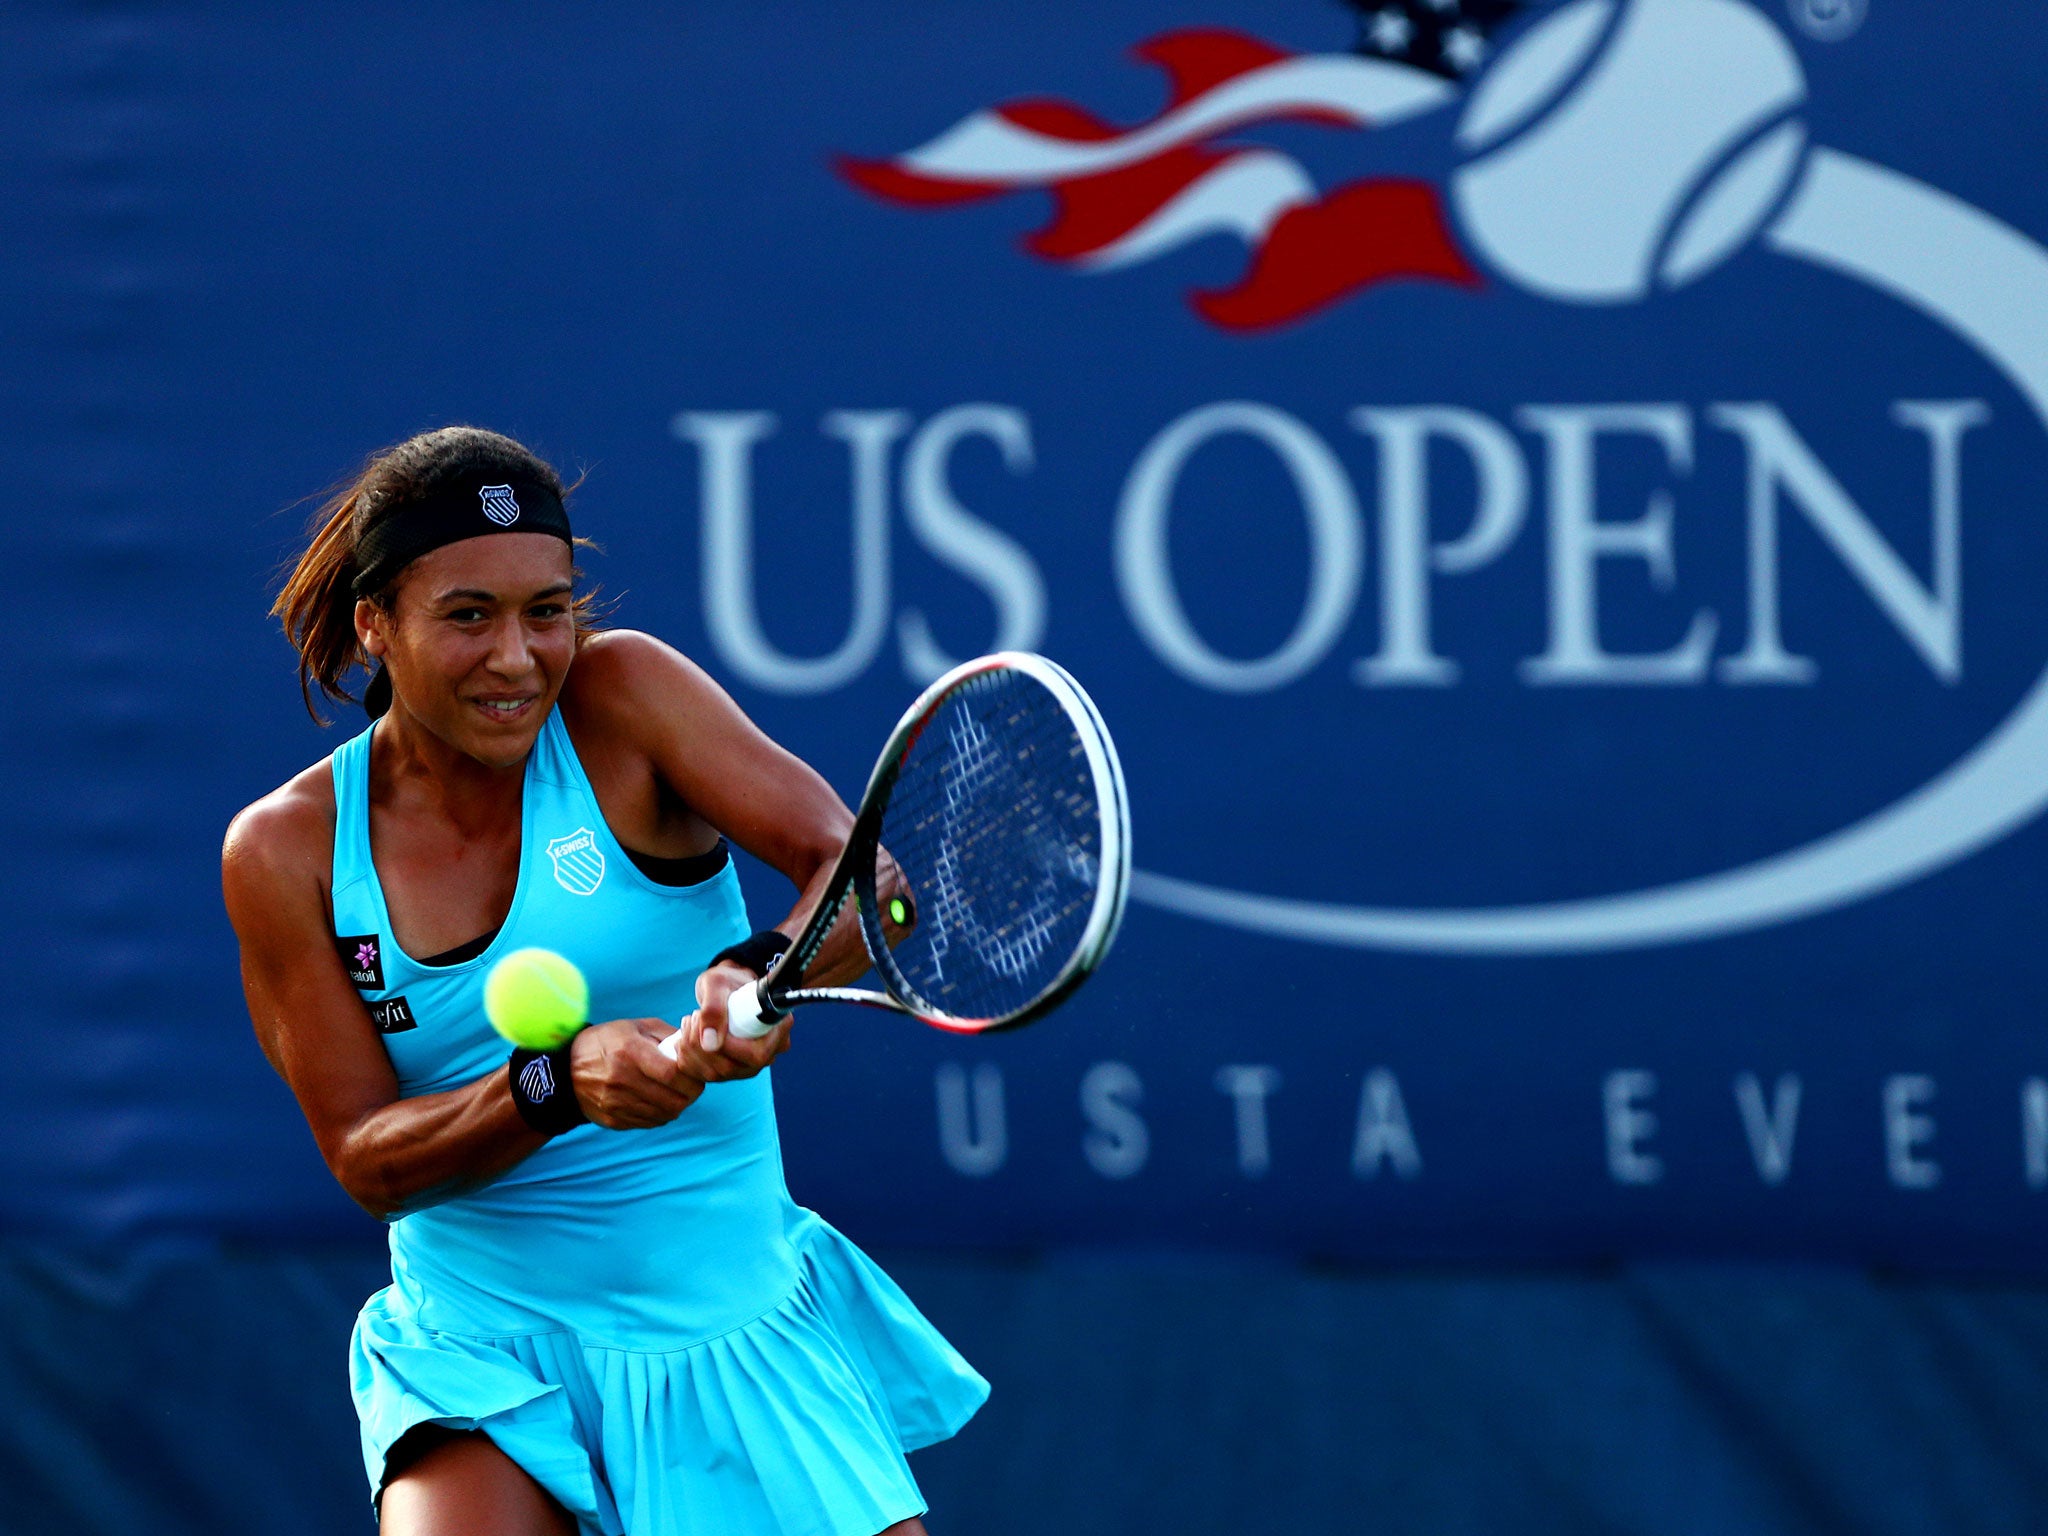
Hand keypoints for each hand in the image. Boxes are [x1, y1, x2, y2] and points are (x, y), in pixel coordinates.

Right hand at [569, 1018, 704, 1129]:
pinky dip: (660, 1114)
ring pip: (664, 1114)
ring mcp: (616, 1103)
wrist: (565, 1069)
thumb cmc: (607, 1042)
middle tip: (691, 1086)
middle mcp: (622, 1080)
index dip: (692, 1077)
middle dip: (690, 1094)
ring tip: (676, 1093)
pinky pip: (649, 1123)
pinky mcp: (612, 1119)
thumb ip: (667, 1034)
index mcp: (629, 1052)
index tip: (696, 1073)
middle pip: (673, 1099)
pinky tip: (657, 1101)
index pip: (672, 1074)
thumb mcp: (634, 1027)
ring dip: (676, 1105)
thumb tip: (695, 1045)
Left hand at [663, 961, 792, 1082]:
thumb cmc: (727, 980)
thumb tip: (709, 1044)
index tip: (703, 1020)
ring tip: (687, 1024)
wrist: (725, 988)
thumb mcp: (718, 983)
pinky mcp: (731, 1070)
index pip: (756, 1054)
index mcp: (778, 1028)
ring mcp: (750, 1064)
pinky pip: (706, 1077)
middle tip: (691, 1018)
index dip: (727, 1046)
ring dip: (691, 1052)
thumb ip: (714, 1009)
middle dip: (701, 1047)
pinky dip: (688, 1060)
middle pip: (733, 1068)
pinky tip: (683, 1039)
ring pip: (717, 1075)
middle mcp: (769, 1051)